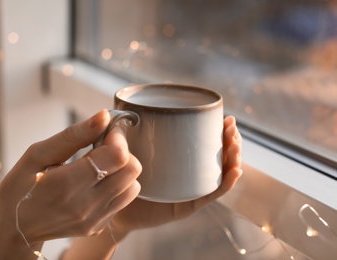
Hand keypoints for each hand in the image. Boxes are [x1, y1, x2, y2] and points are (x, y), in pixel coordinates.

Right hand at [0, 110, 141, 259]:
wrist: (14, 230)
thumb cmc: (20, 188)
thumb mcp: (37, 155)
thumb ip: (74, 135)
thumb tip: (104, 117)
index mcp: (68, 185)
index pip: (118, 156)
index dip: (117, 138)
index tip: (105, 131)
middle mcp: (87, 206)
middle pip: (132, 169)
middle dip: (122, 150)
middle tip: (101, 146)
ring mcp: (95, 219)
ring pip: (133, 185)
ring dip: (122, 169)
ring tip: (100, 164)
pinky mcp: (99, 226)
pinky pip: (124, 200)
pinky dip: (118, 185)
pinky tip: (97, 181)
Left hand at [109, 115, 241, 237]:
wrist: (115, 208)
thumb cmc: (121, 177)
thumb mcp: (125, 151)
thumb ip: (124, 133)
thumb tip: (126, 112)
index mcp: (180, 158)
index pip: (206, 142)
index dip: (219, 130)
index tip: (225, 117)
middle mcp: (189, 173)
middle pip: (218, 155)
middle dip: (230, 139)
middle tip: (231, 127)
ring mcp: (190, 189)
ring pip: (220, 173)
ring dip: (233, 158)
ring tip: (235, 145)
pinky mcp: (187, 205)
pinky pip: (211, 194)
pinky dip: (225, 183)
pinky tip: (234, 171)